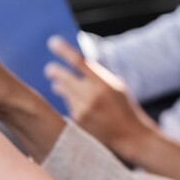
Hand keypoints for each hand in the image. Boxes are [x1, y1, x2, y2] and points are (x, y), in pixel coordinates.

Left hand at [45, 36, 156, 161]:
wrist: (130, 136)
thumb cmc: (124, 108)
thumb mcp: (116, 87)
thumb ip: (99, 76)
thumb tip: (76, 64)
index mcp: (103, 83)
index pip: (78, 62)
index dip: (64, 50)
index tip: (53, 42)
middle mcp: (91, 96)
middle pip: (64, 77)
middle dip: (55, 71)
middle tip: (50, 69)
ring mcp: (82, 110)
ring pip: (64, 92)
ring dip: (60, 87)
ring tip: (58, 85)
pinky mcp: (77, 122)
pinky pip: (68, 106)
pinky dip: (69, 102)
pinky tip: (75, 103)